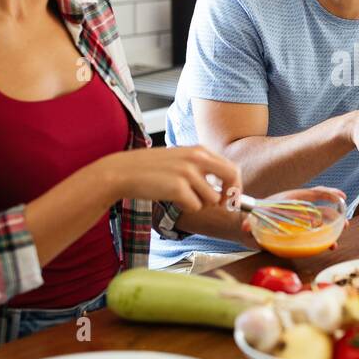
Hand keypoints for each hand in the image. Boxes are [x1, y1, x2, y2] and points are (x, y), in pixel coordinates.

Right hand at [104, 145, 241, 213]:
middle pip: (231, 179)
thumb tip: (225, 188)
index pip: (231, 168)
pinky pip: (195, 207)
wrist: (123, 172)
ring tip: (182, 197)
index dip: (235, 186)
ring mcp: (188, 173)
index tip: (230, 197)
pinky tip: (172, 199)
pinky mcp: (178, 188)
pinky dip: (186, 207)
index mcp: (199, 150)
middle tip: (220, 205)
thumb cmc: (151, 169)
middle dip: (229, 195)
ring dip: (200, 203)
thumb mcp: (180, 159)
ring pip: (212, 199)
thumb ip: (201, 168)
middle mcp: (197, 158)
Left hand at [239, 187, 348, 234]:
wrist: (249, 222)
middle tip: (345, 223)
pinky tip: (329, 247)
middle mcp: (300, 209)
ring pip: (322, 222)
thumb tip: (244, 227)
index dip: (328, 193)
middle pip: (322, 208)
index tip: (341, 197)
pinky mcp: (300, 232)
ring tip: (339, 238)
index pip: (314, 193)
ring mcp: (301, 220)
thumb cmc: (253, 215)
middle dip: (336, 214)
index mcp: (292, 200)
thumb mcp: (252, 217)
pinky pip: (315, 234)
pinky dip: (323, 240)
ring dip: (332, 228)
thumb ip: (248, 222)